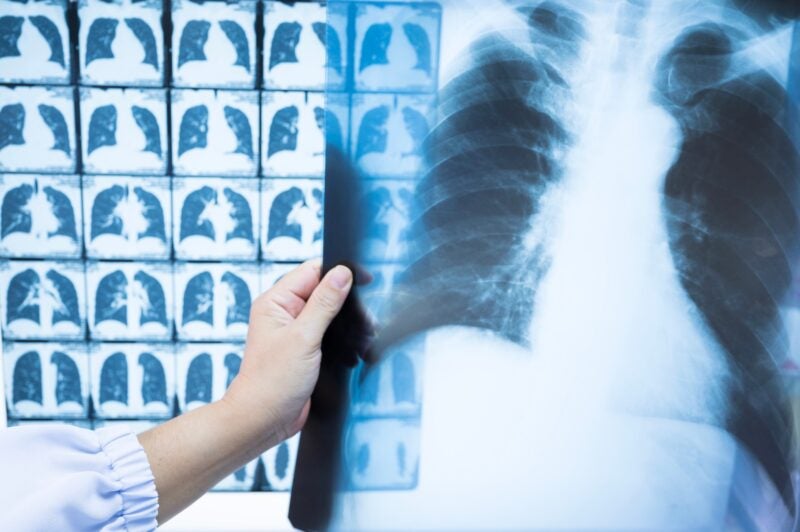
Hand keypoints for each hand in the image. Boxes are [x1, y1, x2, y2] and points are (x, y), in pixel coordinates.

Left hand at [224, 260, 352, 442]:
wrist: (263, 421)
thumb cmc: (271, 382)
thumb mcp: (303, 337)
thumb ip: (324, 303)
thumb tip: (342, 273)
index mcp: (275, 302)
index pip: (311, 271)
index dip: (338, 273)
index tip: (364, 280)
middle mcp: (283, 313)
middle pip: (323, 291)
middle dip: (346, 302)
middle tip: (365, 319)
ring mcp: (294, 332)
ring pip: (329, 313)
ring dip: (347, 322)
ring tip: (364, 335)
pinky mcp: (304, 350)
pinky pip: (328, 334)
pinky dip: (343, 339)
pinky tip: (355, 350)